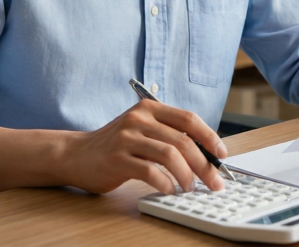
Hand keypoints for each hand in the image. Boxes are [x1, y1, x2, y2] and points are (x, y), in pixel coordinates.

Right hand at [67, 99, 227, 194]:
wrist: (77, 154)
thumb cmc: (116, 145)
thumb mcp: (143, 130)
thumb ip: (168, 135)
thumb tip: (206, 154)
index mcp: (149, 108)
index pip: (188, 119)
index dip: (209, 137)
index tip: (221, 155)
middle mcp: (139, 118)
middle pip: (183, 140)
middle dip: (204, 164)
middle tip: (214, 181)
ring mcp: (127, 137)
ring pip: (170, 155)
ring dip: (186, 175)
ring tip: (189, 187)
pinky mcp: (117, 158)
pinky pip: (150, 171)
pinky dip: (165, 183)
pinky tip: (169, 189)